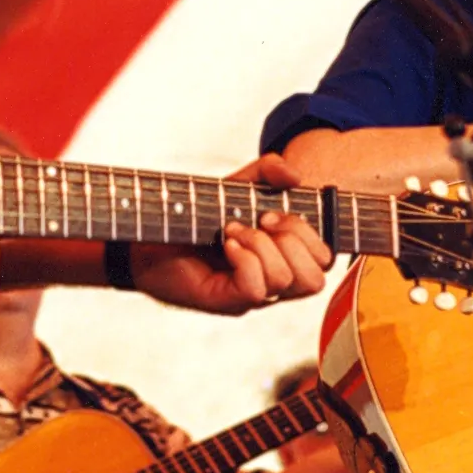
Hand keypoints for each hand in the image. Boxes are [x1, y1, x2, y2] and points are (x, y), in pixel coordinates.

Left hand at [132, 154, 332, 313]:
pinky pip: (255, 289)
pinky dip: (245, 260)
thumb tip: (295, 176)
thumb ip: (266, 171)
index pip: (323, 259)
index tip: (273, 212)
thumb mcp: (235, 185)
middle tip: (260, 221)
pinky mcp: (226, 301)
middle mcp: (271, 281)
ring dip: (262, 246)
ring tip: (232, 231)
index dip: (309, 233)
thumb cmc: (194, 215)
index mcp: (281, 257)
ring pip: (286, 282)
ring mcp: (250, 295)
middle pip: (315, 279)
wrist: (148, 234)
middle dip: (295, 241)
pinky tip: (226, 245)